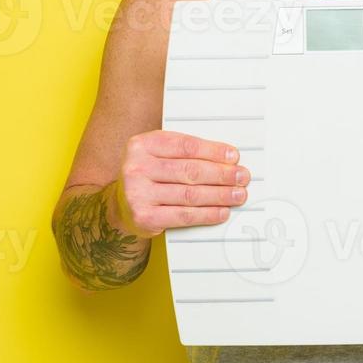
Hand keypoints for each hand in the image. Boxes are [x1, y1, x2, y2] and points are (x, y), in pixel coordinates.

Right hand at [114, 130, 248, 237]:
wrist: (120, 206)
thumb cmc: (148, 176)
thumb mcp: (157, 155)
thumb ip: (184, 152)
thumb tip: (226, 158)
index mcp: (142, 144)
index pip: (185, 146)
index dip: (213, 151)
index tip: (233, 156)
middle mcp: (137, 167)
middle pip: (190, 170)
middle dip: (222, 174)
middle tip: (241, 176)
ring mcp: (138, 193)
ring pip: (190, 194)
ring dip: (220, 195)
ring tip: (237, 194)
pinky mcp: (144, 217)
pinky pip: (184, 215)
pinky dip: (207, 214)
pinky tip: (221, 211)